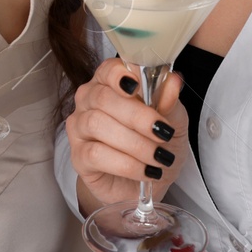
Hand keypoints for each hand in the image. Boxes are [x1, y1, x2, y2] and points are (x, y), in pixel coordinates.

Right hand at [65, 57, 189, 215]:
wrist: (148, 181)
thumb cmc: (156, 143)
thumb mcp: (172, 121)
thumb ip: (169, 101)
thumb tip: (173, 80)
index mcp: (109, 84)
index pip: (107, 70)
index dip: (119, 75)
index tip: (137, 86)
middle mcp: (88, 101)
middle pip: (102, 97)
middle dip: (138, 116)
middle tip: (163, 133)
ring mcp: (79, 128)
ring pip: (97, 124)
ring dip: (135, 143)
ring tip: (159, 157)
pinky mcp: (78, 157)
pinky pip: (96, 154)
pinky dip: (127, 164)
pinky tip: (145, 171)